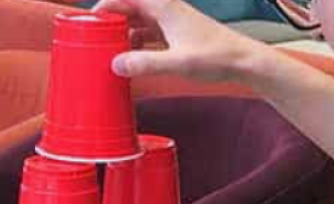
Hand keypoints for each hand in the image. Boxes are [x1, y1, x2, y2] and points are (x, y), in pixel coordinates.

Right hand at [93, 0, 271, 81]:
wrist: (245, 62)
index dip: (104, 7)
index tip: (89, 23)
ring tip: (109, 52)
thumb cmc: (217, 57)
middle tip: (93, 41)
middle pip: (130, 9)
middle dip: (111, 23)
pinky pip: (150, 35)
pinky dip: (138, 44)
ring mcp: (173, 23)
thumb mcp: (178, 63)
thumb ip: (146, 63)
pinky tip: (132, 58)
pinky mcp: (179, 36)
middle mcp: (167, 11)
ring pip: (139, 23)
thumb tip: (116, 64)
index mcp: (164, 7)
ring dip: (124, 34)